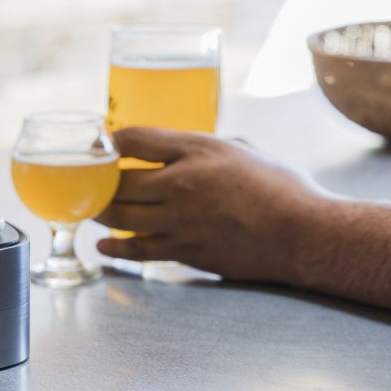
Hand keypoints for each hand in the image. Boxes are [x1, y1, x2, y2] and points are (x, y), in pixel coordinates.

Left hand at [96, 127, 329, 283]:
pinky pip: (139, 249)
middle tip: (86, 180)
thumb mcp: (238, 148)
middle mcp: (182, 184)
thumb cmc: (280, 186)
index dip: (108, 141)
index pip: (136, 139)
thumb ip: (201, 147)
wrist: (303, 234)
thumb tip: (172, 147)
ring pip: (120, 216)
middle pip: (118, 180)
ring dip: (99, 212)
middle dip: (96, 180)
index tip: (97, 144)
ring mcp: (181, 221)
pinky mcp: (185, 251)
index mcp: (197, 151)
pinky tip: (103, 245)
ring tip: (90, 209)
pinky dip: (115, 247)